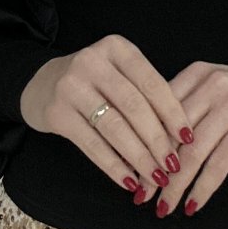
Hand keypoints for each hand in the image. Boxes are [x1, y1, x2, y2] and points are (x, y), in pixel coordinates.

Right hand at [19, 35, 193, 201]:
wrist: (39, 83)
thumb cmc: (93, 82)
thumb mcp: (118, 72)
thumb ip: (144, 94)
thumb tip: (180, 137)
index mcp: (116, 47)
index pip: (152, 83)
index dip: (173, 112)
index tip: (188, 138)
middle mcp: (92, 61)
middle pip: (135, 106)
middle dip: (158, 140)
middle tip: (173, 166)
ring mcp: (71, 86)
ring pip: (115, 127)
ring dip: (139, 157)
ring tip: (155, 177)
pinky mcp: (56, 113)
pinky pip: (92, 144)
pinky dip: (113, 166)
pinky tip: (128, 181)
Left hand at [153, 62, 227, 218]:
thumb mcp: (218, 85)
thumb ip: (190, 102)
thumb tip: (151, 141)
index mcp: (196, 74)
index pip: (157, 111)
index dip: (140, 143)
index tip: (127, 168)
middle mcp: (211, 87)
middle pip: (170, 135)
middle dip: (151, 170)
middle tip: (139, 196)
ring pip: (191, 155)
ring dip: (174, 187)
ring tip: (161, 208)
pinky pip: (218, 165)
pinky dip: (202, 189)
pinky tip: (192, 206)